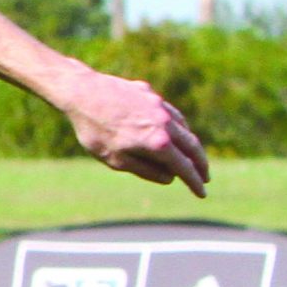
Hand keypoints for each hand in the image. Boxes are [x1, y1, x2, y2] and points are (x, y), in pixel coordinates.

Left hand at [62, 71, 208, 195]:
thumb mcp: (115, 160)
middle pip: (192, 147)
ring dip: (191, 146)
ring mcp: (160, 106)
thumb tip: (170, 177)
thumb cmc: (95, 131)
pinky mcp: (151, 95)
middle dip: (201, 165)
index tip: (202, 194)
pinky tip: (174, 134)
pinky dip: (179, 129)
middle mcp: (165, 123)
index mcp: (158, 142)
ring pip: (184, 129)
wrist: (81, 93)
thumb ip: (145, 170)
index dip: (194, 182)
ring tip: (191, 158)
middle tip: (205, 178)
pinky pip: (172, 115)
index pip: (184, 167)